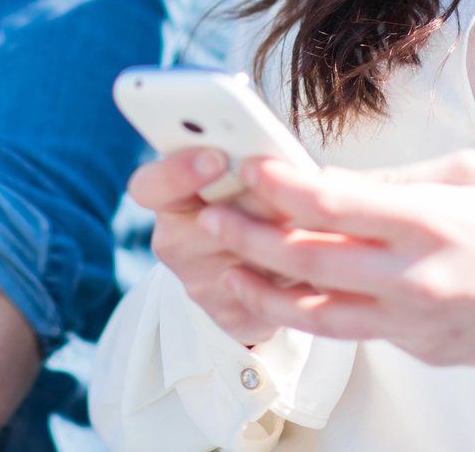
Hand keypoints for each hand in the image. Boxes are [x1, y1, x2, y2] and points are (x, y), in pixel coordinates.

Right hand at [127, 147, 310, 346]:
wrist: (251, 271)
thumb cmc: (249, 201)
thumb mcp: (238, 176)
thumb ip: (248, 164)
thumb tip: (287, 163)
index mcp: (170, 200)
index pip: (149, 187)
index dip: (177, 172)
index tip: (215, 157)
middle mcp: (177, 244)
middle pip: (212, 224)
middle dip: (258, 202)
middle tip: (291, 185)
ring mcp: (203, 286)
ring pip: (250, 259)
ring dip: (288, 237)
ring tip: (320, 216)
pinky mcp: (235, 317)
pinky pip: (274, 294)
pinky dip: (304, 272)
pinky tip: (325, 255)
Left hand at [199, 151, 474, 415]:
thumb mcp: (470, 173)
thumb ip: (395, 179)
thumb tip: (332, 179)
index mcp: (431, 221)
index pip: (332, 203)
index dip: (279, 186)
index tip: (248, 168)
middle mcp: (417, 278)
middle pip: (308, 263)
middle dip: (251, 239)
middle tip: (213, 217)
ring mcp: (417, 323)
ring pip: (318, 314)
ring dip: (265, 290)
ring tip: (230, 267)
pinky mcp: (421, 350)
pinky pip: (358, 328)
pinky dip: (318, 310)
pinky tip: (291, 291)